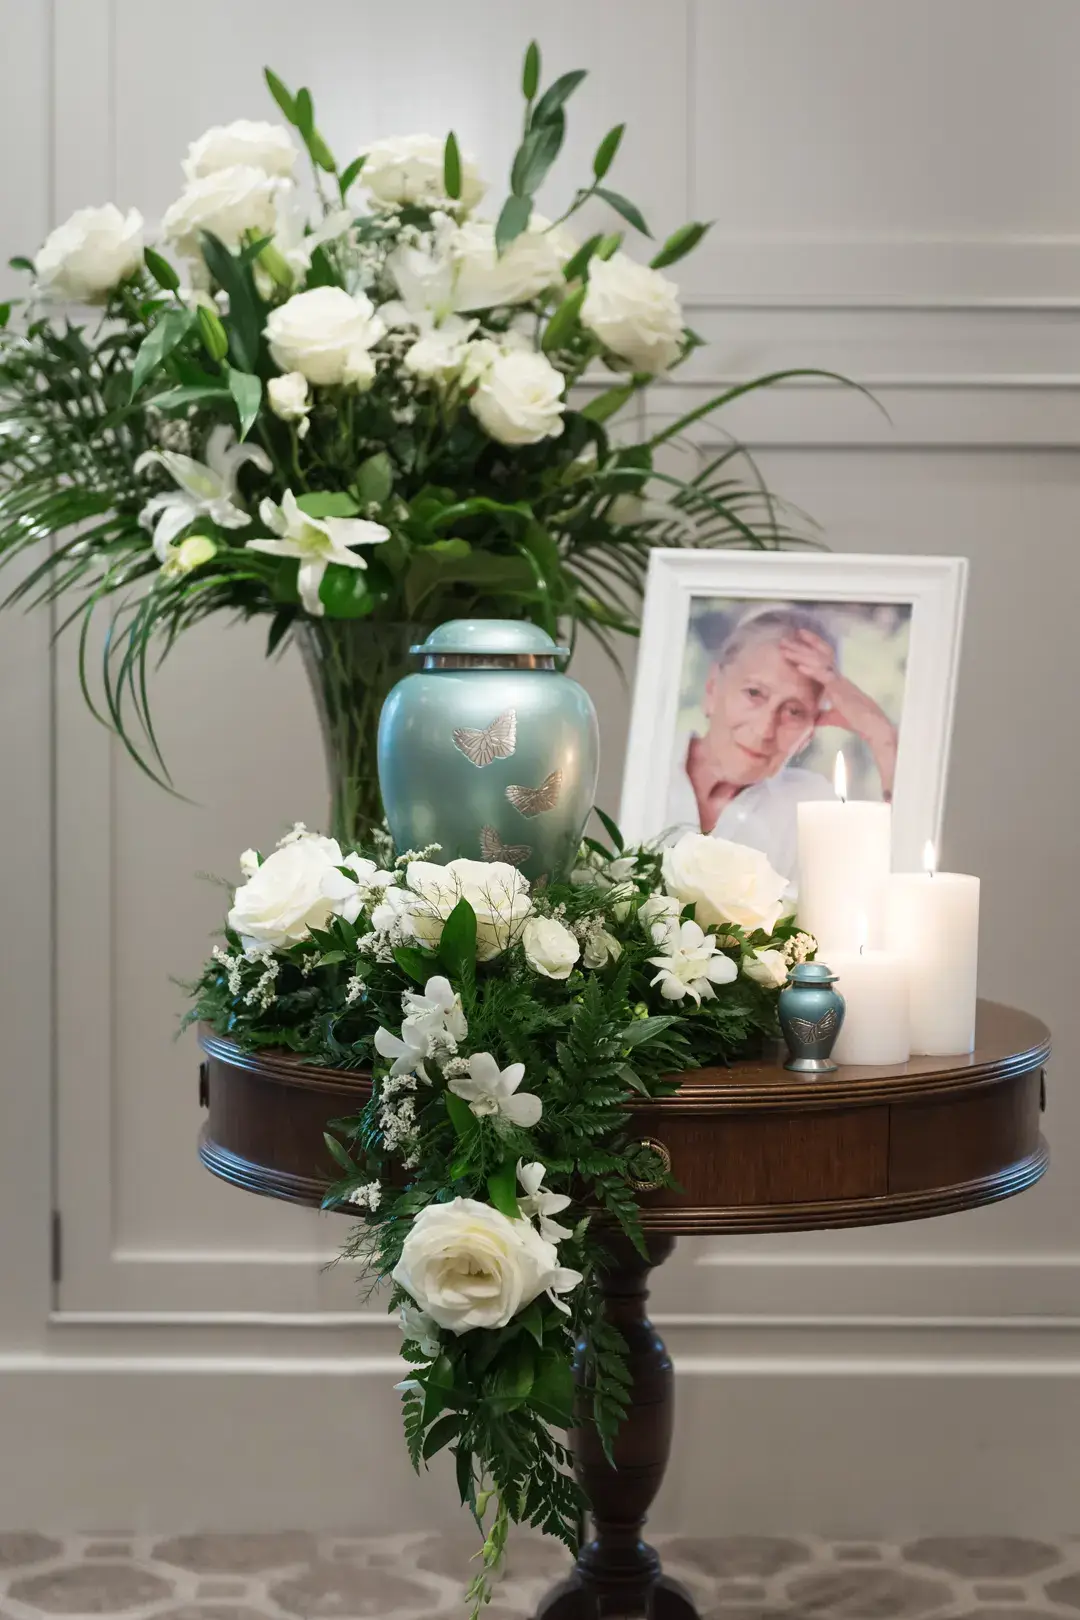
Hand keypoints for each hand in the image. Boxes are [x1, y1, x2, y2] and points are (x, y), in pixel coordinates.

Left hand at [781, 630, 897, 795]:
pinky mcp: (840, 690)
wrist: (872, 725)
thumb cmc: (856, 720)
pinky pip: (824, 677)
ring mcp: (839, 681)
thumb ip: (824, 716)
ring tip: (785, 649)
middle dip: (801, 646)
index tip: (796, 638)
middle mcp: (837, 676)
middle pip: (818, 655)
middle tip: (784, 639)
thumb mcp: (835, 717)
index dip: (810, 647)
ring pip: (818, 662)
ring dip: (801, 655)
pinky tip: (799, 666)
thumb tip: (814, 721)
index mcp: (836, 680)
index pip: (822, 658)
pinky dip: (811, 671)